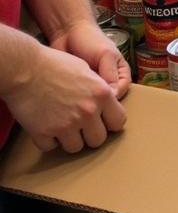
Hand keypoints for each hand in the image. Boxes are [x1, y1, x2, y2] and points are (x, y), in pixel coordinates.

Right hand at [6, 41, 126, 152]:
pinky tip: (45, 126)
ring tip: (61, 126)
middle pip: (98, 140)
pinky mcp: (44, 133)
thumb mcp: (88, 71)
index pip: (119, 122)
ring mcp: (66, 124)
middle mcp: (88, 112)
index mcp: (102, 94)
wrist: (25, 68)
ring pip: (76, 148)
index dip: (110, 123)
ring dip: (69, 140)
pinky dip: (48, 140)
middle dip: (90, 135)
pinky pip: (51, 147)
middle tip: (80, 126)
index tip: (102, 121)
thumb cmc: (56, 64)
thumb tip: (108, 102)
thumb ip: (100, 90)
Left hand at [50, 20, 131, 99]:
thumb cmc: (91, 40)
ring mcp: (92, 86)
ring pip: (93, 101)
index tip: (100, 99)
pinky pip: (79, 99)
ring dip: (86, 102)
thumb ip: (111, 74)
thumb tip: (112, 97)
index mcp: (121, 74)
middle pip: (108, 99)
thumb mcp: (106, 55)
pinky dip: (75, 100)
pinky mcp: (78, 89)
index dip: (112, 97)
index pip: (122, 91)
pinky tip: (69, 97)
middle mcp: (108, 82)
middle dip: (99, 102)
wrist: (68, 33)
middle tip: (88, 103)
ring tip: (77, 99)